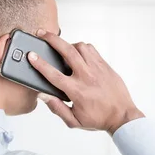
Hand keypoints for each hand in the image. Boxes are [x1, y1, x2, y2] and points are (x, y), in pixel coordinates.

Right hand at [27, 29, 143, 134]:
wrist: (122, 117)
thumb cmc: (99, 119)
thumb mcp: (74, 121)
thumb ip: (57, 109)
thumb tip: (43, 96)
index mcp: (77, 91)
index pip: (53, 74)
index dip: (40, 63)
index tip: (31, 55)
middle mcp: (86, 76)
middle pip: (67, 51)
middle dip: (52, 39)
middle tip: (42, 33)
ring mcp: (97, 69)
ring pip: (80, 47)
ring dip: (68, 44)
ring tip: (61, 47)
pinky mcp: (105, 66)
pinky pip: (92, 50)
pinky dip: (82, 48)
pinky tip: (77, 53)